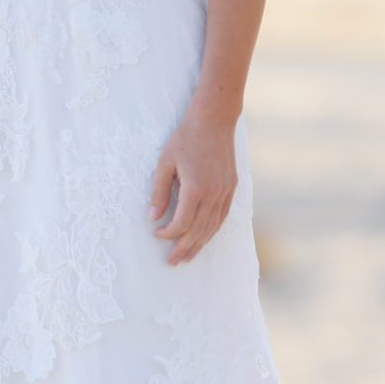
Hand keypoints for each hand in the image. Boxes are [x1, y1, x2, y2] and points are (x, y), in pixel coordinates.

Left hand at [148, 106, 238, 264]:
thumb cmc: (185, 139)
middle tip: (172, 262)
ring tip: (188, 257)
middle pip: (198, 231)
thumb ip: (159, 192)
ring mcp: (225, 191)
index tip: (156, 234)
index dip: (169, 233)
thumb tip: (152, 217)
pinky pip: (222, 217)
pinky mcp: (232, 187)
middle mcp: (214, 193)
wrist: (214, 120)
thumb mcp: (165, 163)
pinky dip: (212, 231)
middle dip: (184, 248)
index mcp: (196, 188)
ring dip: (200, 244)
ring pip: (213, 227)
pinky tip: (204, 238)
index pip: (182, 223)